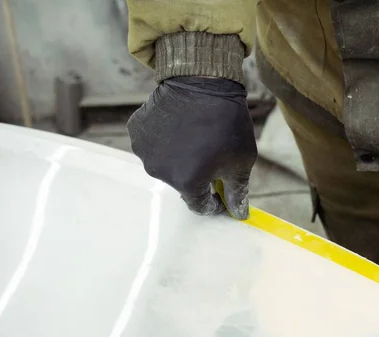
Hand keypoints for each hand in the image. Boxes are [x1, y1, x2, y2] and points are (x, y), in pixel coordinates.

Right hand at [127, 77, 256, 218]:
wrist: (204, 80)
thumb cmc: (227, 122)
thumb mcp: (241, 161)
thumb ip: (238, 190)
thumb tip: (239, 213)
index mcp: (187, 183)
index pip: (200, 206)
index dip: (215, 202)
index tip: (223, 193)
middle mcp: (160, 171)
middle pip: (182, 185)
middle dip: (199, 177)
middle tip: (213, 156)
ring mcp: (145, 151)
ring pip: (166, 165)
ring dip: (180, 158)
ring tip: (196, 138)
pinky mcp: (137, 131)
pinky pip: (152, 144)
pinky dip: (165, 140)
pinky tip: (179, 126)